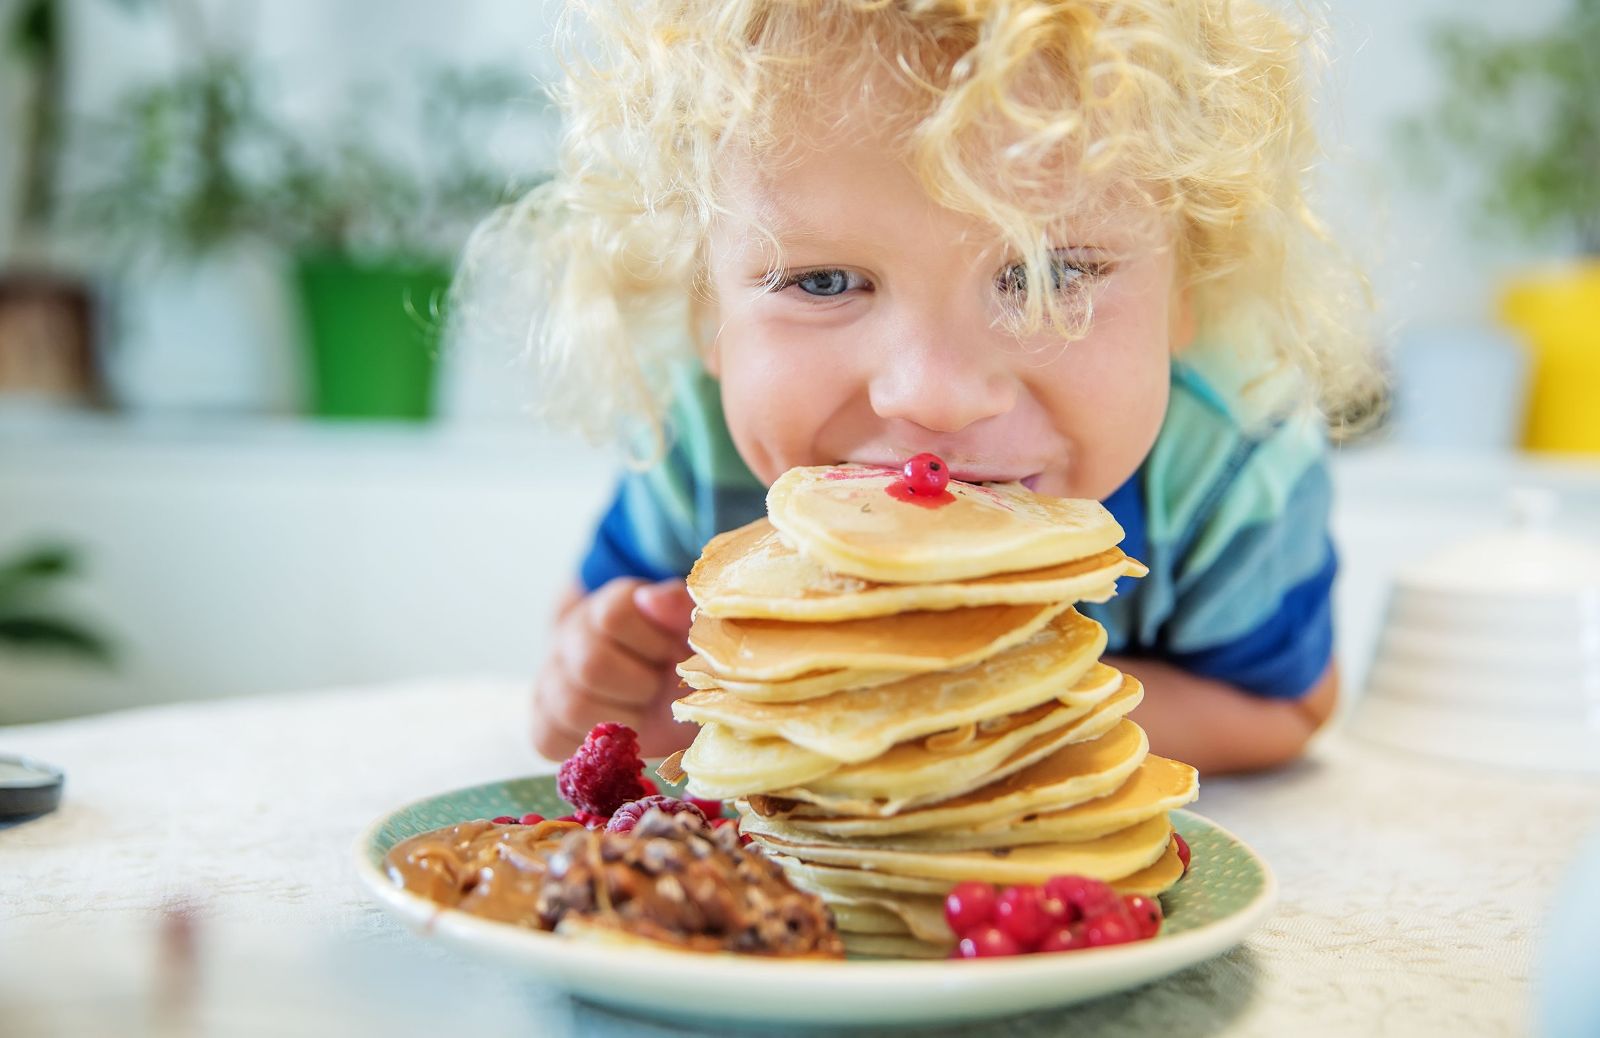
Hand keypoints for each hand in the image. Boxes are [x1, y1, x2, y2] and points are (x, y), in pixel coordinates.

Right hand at [531, 578, 697, 760]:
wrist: (666, 695)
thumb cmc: (683, 660)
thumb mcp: (693, 630)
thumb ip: (680, 607)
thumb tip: (651, 599)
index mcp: (608, 606)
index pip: (614, 616)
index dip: (654, 643)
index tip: (670, 653)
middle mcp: (569, 637)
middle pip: (592, 666)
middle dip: (640, 686)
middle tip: (656, 687)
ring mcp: (550, 678)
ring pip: (571, 707)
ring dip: (620, 719)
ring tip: (640, 711)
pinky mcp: (542, 721)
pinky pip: (548, 739)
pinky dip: (589, 746)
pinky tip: (615, 734)